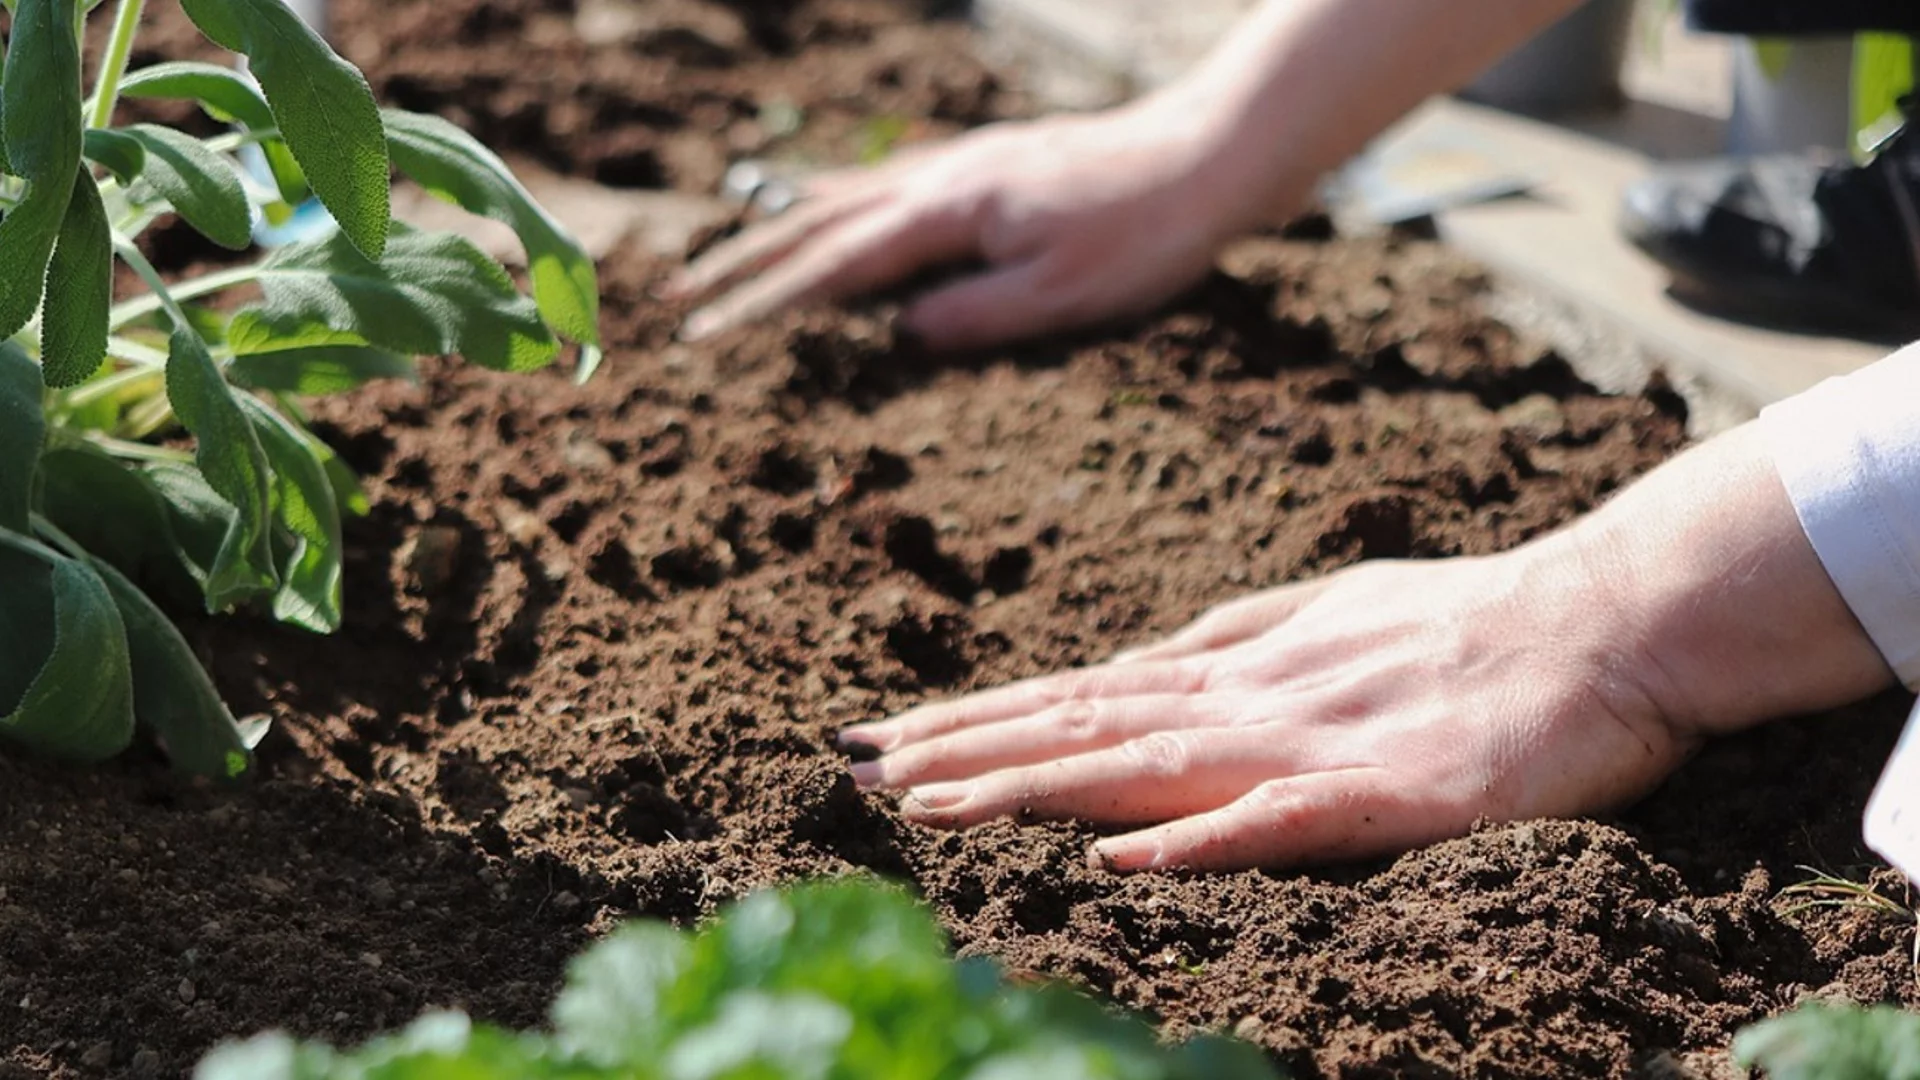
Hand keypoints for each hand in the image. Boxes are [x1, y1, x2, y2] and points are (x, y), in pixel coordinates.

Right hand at [665, 100, 1275, 349]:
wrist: (1209, 153)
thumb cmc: (1146, 233)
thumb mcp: (1063, 295)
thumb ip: (973, 316)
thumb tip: (898, 337)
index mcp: (950, 214)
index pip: (833, 266)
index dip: (763, 303)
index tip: (704, 333)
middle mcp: (942, 179)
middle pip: (817, 223)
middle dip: (742, 263)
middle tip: (676, 296)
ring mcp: (962, 164)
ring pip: (846, 195)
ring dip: (778, 229)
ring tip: (727, 254)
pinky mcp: (987, 164)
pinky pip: (886, 181)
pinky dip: (837, 199)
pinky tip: (829, 205)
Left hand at [840, 546, 1692, 872]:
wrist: (1606, 622)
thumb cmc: (1468, 621)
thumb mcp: (1326, 616)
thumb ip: (1232, 640)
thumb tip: (1139, 660)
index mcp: (1236, 668)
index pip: (1078, 696)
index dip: (975, 718)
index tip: (881, 738)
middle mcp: (1251, 699)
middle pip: (1083, 726)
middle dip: (964, 749)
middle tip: (854, 769)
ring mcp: (1315, 743)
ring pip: (1147, 765)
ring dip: (1032, 784)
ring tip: (929, 804)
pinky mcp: (1391, 794)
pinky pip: (1281, 819)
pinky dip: (1196, 838)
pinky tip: (1119, 857)